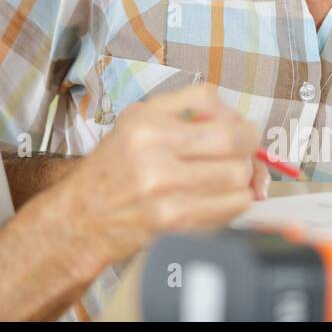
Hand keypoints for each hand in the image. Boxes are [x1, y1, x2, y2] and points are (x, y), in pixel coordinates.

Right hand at [56, 83, 263, 268]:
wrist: (83, 215)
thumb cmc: (115, 166)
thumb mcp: (139, 119)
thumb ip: (189, 108)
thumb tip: (239, 124)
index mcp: (146, 123)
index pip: (217, 113)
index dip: (240, 124)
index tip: (240, 132)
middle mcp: (153, 155)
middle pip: (235, 148)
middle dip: (248, 153)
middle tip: (241, 157)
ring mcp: (165, 192)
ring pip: (238, 181)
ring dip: (241, 182)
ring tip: (224, 180)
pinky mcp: (174, 223)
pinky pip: (229, 211)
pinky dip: (232, 205)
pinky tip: (215, 200)